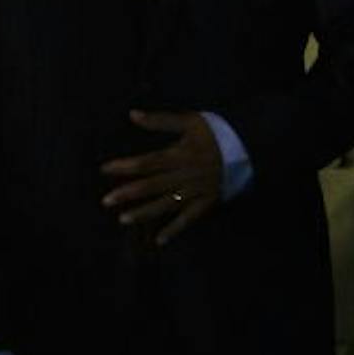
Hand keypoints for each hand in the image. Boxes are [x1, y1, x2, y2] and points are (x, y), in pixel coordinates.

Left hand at [100, 110, 223, 245]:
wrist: (249, 147)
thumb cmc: (216, 133)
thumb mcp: (190, 121)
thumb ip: (160, 120)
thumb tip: (133, 115)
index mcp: (179, 155)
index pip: (147, 162)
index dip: (125, 166)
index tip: (105, 169)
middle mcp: (184, 176)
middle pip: (152, 186)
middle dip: (128, 193)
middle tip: (106, 201)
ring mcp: (195, 191)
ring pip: (166, 205)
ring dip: (144, 213)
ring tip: (123, 219)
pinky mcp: (206, 202)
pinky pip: (189, 219)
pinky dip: (175, 230)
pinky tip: (160, 240)